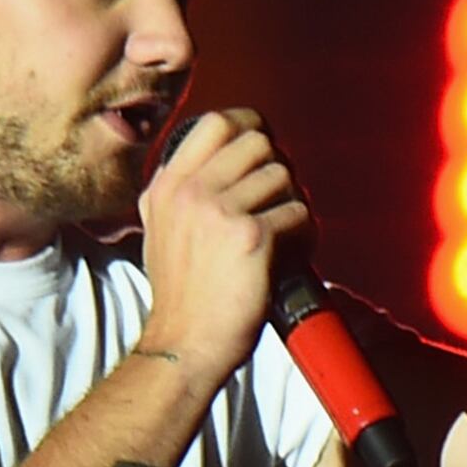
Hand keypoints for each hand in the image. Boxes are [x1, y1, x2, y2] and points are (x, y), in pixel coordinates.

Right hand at [136, 109, 308, 363]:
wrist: (184, 343)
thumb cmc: (183, 295)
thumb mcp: (162, 229)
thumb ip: (186, 192)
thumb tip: (229, 160)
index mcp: (167, 186)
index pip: (216, 123)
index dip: (250, 126)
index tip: (264, 148)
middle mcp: (189, 192)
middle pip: (258, 143)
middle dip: (277, 168)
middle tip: (277, 201)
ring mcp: (218, 211)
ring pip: (282, 176)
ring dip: (291, 203)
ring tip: (283, 233)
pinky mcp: (250, 237)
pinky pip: (297, 212)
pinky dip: (304, 233)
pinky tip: (291, 253)